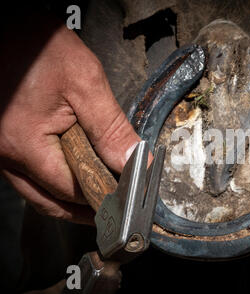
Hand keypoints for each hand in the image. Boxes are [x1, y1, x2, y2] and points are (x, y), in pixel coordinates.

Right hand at [0, 15, 146, 223]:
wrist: (3, 25)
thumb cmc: (36, 46)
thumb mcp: (85, 83)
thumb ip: (110, 128)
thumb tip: (134, 162)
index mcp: (23, 145)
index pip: (71, 190)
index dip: (102, 198)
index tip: (127, 200)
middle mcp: (5, 154)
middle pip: (49, 199)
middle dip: (82, 209)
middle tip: (113, 210)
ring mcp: (0, 149)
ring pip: (36, 190)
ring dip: (67, 197)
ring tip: (99, 197)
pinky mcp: (3, 139)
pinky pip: (28, 172)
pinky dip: (53, 179)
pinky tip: (74, 173)